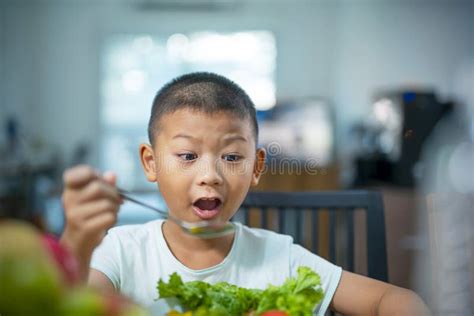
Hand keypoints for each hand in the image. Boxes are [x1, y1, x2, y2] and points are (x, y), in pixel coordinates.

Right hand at [59, 165, 121, 280]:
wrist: (78, 242)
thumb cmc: (89, 214)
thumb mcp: (94, 196)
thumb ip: (103, 183)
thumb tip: (111, 175)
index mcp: (70, 189)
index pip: (76, 174)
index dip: (92, 174)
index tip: (99, 180)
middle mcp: (68, 200)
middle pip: (98, 187)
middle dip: (113, 193)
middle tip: (115, 200)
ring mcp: (75, 215)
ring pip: (107, 204)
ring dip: (115, 208)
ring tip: (110, 212)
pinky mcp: (84, 228)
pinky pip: (109, 217)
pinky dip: (114, 219)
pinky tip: (107, 221)